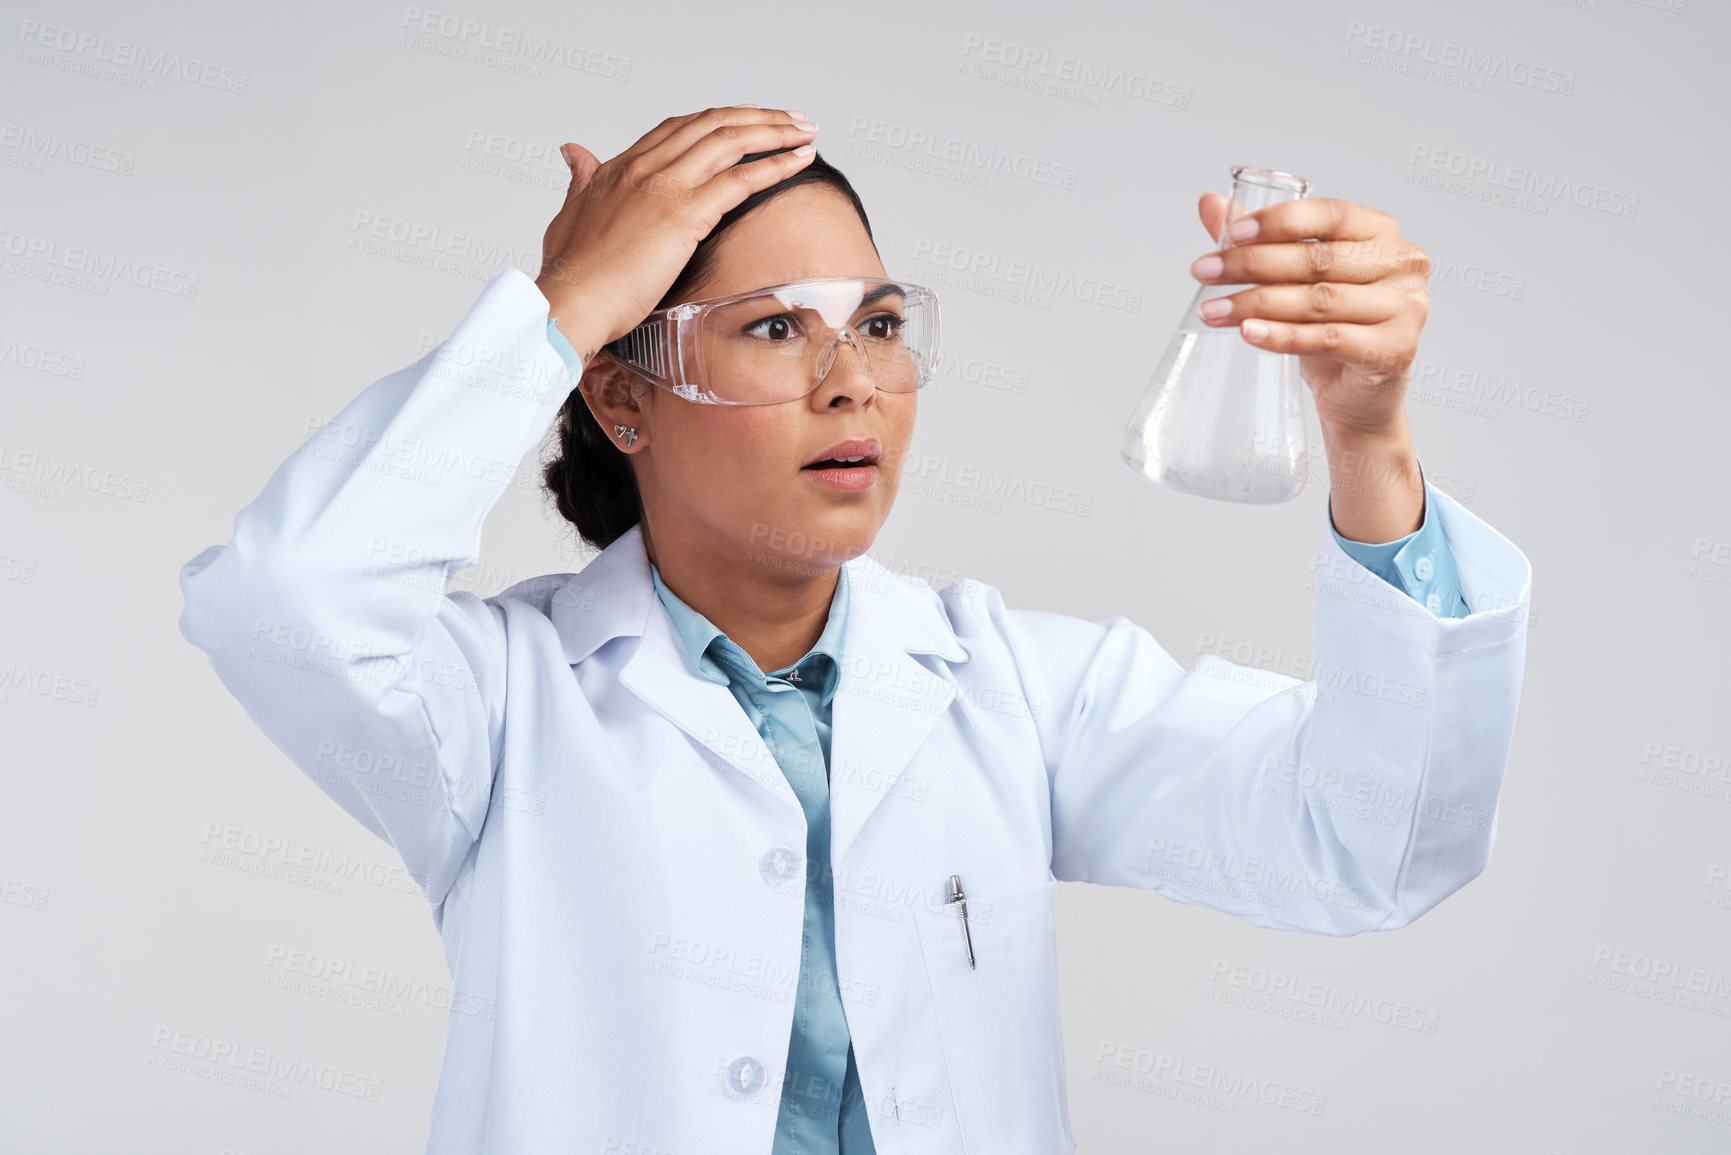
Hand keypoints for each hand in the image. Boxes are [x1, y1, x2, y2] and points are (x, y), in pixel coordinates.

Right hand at [535, 104, 817, 363]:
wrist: (569, 302)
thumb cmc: (569, 275)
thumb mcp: (568, 214)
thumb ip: (579, 180)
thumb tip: (574, 151)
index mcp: (619, 168)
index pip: (678, 128)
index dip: (719, 121)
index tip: (748, 122)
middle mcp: (644, 168)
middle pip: (712, 124)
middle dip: (757, 117)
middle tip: (791, 119)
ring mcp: (665, 187)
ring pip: (731, 141)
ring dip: (776, 132)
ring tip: (806, 131)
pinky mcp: (684, 214)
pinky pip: (740, 180)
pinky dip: (775, 164)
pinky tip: (799, 160)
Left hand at [1189, 193, 1430, 441]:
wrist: (1359, 393)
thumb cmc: (1331, 326)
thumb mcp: (1295, 279)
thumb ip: (1260, 240)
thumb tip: (1209, 203)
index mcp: (1381, 232)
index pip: (1331, 214)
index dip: (1280, 221)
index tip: (1231, 234)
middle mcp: (1401, 264)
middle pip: (1318, 259)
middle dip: (1252, 264)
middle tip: (1203, 272)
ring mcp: (1405, 307)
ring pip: (1318, 300)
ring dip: (1257, 304)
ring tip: (1212, 310)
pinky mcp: (1394, 349)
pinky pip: (1327, 339)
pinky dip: (1282, 336)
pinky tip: (1248, 333)